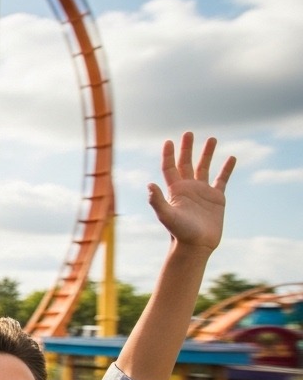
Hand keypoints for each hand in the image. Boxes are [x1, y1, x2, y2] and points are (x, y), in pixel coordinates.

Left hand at [148, 131, 233, 249]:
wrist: (196, 246)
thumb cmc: (179, 232)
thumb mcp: (167, 215)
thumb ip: (157, 201)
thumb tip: (149, 184)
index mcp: (174, 190)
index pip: (170, 167)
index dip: (169, 155)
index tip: (169, 141)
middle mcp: (187, 188)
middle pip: (186, 163)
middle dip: (187, 148)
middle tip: (189, 133)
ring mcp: (202, 192)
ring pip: (204, 168)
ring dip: (207, 154)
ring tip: (212, 139)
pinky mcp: (217, 198)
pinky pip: (222, 180)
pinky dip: (226, 169)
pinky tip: (231, 158)